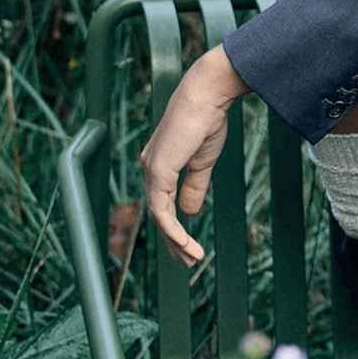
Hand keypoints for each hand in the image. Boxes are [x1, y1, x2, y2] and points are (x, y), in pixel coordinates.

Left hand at [139, 46, 252, 268]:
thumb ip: (194, 186)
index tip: (189, 247)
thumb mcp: (203, 161)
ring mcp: (151, 170)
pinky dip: (174, 230)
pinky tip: (186, 243)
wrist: (207, 96)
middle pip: (158, 215)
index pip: (164, 203)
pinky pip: (162, 211)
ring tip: (192, 258)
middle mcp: (150, 168)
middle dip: (173, 242)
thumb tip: (189, 213)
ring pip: (159, 217)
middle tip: (187, 262)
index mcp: (160, 164)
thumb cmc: (207, 120)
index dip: (175, 228)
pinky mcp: (158, 171)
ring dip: (176, 242)